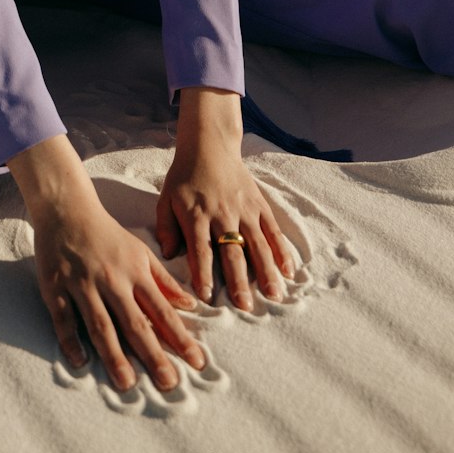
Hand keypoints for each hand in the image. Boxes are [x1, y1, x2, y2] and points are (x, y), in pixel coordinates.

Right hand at [30, 185, 206, 392]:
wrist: (68, 209)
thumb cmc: (108, 234)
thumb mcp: (140, 252)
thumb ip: (164, 280)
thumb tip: (190, 304)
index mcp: (135, 272)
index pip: (162, 310)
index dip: (180, 337)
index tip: (197, 362)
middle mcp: (112, 280)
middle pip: (135, 323)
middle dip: (153, 355)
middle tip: (169, 383)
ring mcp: (83, 284)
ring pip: (101, 324)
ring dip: (115, 355)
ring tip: (128, 382)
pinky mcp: (56, 286)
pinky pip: (64, 318)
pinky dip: (71, 340)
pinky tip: (81, 362)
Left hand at [156, 139, 296, 310]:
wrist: (210, 146)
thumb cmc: (184, 177)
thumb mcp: (166, 198)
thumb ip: (165, 227)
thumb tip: (168, 255)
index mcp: (196, 214)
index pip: (200, 249)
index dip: (203, 273)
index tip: (206, 297)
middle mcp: (222, 214)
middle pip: (231, 251)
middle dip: (238, 281)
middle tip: (245, 307)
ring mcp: (244, 209)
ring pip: (257, 244)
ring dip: (266, 271)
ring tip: (274, 296)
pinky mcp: (259, 205)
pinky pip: (272, 230)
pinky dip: (281, 251)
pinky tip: (288, 271)